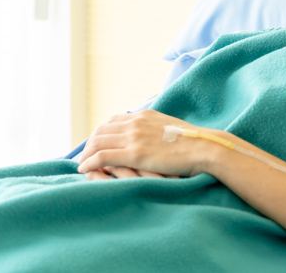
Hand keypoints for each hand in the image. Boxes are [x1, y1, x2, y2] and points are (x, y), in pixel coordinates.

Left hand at [76, 109, 219, 178]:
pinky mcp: (135, 153)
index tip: (96, 143)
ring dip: (86, 153)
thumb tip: (150, 137)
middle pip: (101, 130)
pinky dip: (89, 162)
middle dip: (89, 143)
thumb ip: (155, 129)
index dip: (100, 132)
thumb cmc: (192, 142)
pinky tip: (84, 169)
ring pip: (98, 142)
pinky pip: (102, 156)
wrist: (204, 147)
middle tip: (84, 156)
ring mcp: (135, 137)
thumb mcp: (170, 128)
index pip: (112, 120)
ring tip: (81, 164)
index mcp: (144, 115)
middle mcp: (136, 122)